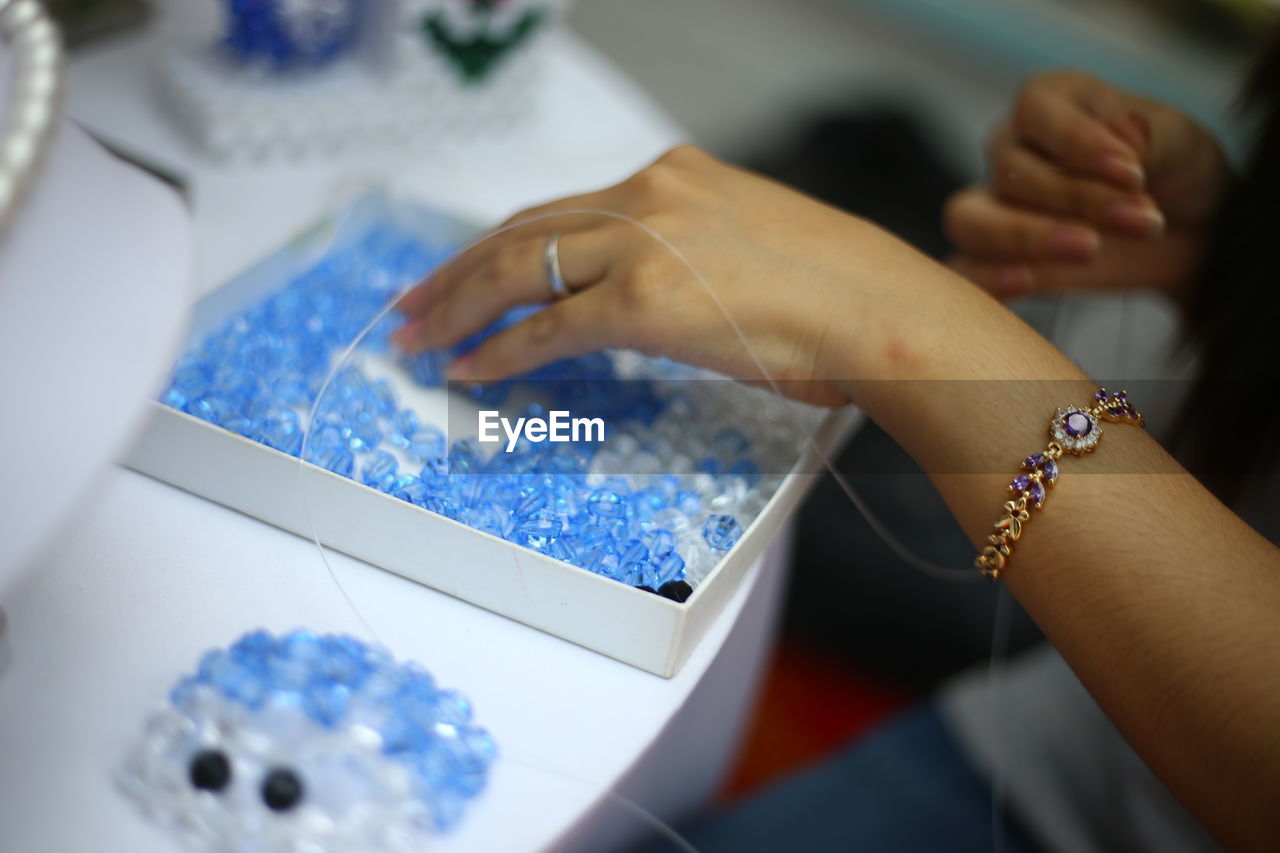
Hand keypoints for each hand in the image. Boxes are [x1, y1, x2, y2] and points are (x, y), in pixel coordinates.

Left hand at [392, 146, 930, 406]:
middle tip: (411, 304)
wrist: (883, 313)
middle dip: (456, 272)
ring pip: (518, 270)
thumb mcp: (751, 247)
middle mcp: (649, 195)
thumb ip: (687, 255)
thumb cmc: (840, 294)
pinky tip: (469, 371)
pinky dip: (501, 352)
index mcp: (674, 176)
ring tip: (416, 339)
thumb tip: (648, 295)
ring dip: (458, 308)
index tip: (466, 270)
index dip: (502, 244)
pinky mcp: (643, 300)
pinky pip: (548, 329)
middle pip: (522, 231)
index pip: (563, 210)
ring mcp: (643, 244)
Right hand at [945, 71, 1229, 299]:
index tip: (1133, 173)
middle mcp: (1011, 151)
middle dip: (1080, 199)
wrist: (1189, 237)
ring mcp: (994, 208)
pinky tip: (1026, 282)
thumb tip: (1123, 133)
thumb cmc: (1177, 175)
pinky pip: (966, 269)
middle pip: (1011, 172)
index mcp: (1050, 103)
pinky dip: (986, 277)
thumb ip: (1154, 137)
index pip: (1035, 109)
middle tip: (1143, 222)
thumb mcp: (1185, 146)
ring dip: (1026, 237)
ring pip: (971, 218)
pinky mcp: (995, 261)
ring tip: (1089, 251)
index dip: (1077, 140)